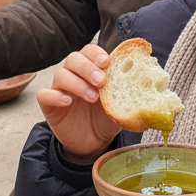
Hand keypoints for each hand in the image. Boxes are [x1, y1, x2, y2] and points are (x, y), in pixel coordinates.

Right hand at [36, 44, 120, 160]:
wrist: (94, 143)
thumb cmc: (107, 119)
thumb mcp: (121, 106)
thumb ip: (129, 94)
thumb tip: (150, 85)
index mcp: (91, 70)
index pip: (89, 51)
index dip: (96, 53)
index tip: (107, 62)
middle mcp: (74, 75)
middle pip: (73, 59)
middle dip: (88, 67)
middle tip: (101, 81)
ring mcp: (60, 89)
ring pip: (61, 74)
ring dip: (77, 83)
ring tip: (93, 97)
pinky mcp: (49, 105)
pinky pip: (45, 95)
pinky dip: (55, 95)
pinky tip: (67, 102)